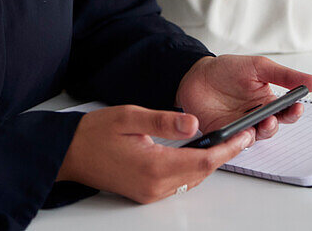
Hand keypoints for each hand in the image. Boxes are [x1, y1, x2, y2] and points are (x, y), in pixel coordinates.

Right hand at [57, 104, 249, 202]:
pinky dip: (192, 169)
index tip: (243, 135)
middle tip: (241, 135)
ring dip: (209, 163)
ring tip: (225, 142)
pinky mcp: (144, 194)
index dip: (227, 148)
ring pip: (191, 180)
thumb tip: (195, 123)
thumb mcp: (131, 117)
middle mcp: (154, 186)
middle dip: (223, 155)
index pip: (202, 161)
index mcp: (153, 166)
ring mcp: (149, 193)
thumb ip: (165, 121)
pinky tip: (197, 153)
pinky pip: (178, 183)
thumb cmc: (94, 133)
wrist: (68, 154)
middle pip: (201, 173)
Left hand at [175, 55, 311, 139]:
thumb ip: (285, 75)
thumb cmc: (227, 69)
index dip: (294, 112)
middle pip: (273, 128)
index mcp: (268, 101)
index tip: (297, 107)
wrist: (195, 75)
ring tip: (257, 124)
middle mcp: (256, 116)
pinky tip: (241, 133)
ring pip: (256, 137)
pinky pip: (235, 142)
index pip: (286, 111)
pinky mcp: (224, 134)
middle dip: (275, 125)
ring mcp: (241, 126)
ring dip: (259, 132)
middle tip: (272, 118)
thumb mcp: (259, 67)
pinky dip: (239, 140)